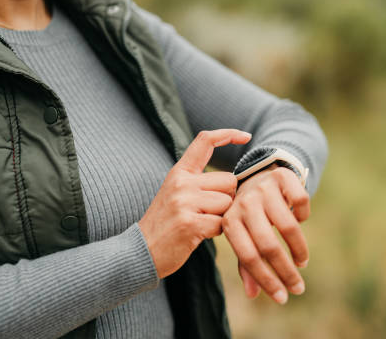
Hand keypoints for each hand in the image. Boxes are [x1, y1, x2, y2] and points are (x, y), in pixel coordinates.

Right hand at [139, 129, 251, 278]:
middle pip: (229, 180)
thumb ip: (199, 181)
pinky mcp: (190, 223)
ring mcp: (184, 202)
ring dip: (222, 217)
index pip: (205, 141)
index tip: (246, 136)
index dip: (228, 133)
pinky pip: (222, 224)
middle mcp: (182, 182)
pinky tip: (199, 235)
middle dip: (227, 198)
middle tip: (207, 212)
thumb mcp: (176, 192)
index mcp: (179, 171)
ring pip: (228, 203)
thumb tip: (233, 180)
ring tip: (201, 223)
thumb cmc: (166, 223)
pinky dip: (216, 232)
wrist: (140, 251)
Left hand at [223, 163, 309, 303]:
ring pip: (288, 226)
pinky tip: (300, 220)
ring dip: (299, 249)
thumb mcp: (243, 234)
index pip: (248, 257)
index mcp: (230, 222)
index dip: (266, 280)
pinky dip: (303, 215)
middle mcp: (244, 204)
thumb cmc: (250, 214)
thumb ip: (246, 263)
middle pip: (268, 245)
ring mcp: (263, 189)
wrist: (257, 173)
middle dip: (286, 271)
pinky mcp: (282, 177)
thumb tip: (253, 295)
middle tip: (298, 288)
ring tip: (302, 262)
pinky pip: (301, 201)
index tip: (282, 297)